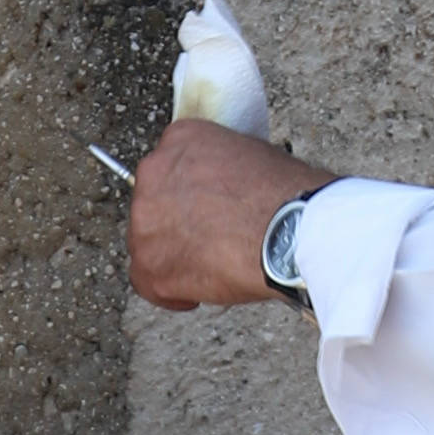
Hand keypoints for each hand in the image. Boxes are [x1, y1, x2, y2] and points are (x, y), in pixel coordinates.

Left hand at [127, 119, 333, 312]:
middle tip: (207, 241)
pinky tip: (197, 294)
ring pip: (147, 244)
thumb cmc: (284, 196)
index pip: (170, 168)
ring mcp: (146, 220)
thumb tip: (221, 189)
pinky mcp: (149, 264)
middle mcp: (153, 173)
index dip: (188, 195)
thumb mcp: (251, 156)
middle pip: (153, 205)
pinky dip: (171, 292)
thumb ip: (220, 168)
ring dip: (173, 257)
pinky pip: (147, 283)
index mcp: (180, 140)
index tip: (204, 211)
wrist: (287, 230)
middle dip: (176, 224)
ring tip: (210, 268)